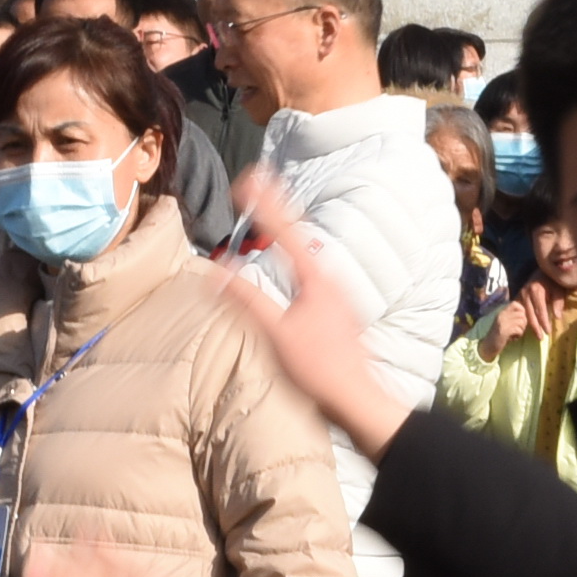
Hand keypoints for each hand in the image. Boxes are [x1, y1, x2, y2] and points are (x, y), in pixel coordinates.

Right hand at [225, 167, 411, 456]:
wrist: (358, 399)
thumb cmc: (320, 369)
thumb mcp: (275, 334)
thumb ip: (246, 299)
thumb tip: (218, 272)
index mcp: (316, 278)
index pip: (284, 229)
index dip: (265, 201)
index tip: (249, 176)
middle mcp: (331, 280)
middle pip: (297, 235)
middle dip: (275, 207)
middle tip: (257, 182)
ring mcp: (337, 296)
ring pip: (305, 255)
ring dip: (285, 233)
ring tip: (269, 213)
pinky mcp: (338, 312)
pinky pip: (310, 275)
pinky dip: (293, 260)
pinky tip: (289, 266)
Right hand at [499, 273, 568, 351]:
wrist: (541, 271)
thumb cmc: (552, 280)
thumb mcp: (558, 289)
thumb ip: (558, 302)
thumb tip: (557, 317)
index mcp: (536, 290)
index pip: (540, 310)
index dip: (544, 322)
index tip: (548, 332)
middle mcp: (526, 293)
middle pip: (531, 314)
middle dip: (536, 327)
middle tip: (541, 338)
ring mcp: (520, 295)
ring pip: (525, 314)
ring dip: (530, 325)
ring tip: (537, 335)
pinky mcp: (518, 297)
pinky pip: (522, 311)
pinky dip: (526, 320)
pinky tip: (529, 327)